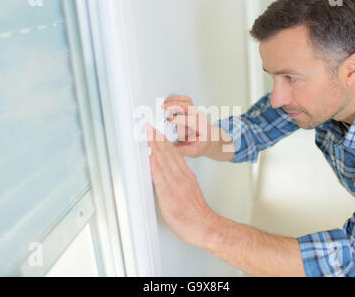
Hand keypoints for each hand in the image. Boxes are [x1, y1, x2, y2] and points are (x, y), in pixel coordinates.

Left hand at [146, 122, 216, 246]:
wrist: (206, 227)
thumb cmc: (197, 213)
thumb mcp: (191, 189)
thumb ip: (181, 178)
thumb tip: (169, 170)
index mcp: (186, 176)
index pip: (173, 154)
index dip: (164, 141)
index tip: (156, 131)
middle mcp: (181, 178)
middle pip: (168, 155)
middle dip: (158, 139)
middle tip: (149, 127)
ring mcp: (176, 187)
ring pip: (165, 163)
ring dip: (156, 148)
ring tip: (149, 135)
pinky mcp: (170, 198)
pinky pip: (161, 180)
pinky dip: (156, 167)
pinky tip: (151, 158)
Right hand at [162, 95, 213, 157]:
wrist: (209, 139)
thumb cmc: (202, 144)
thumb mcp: (194, 151)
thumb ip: (182, 150)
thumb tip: (171, 149)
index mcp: (202, 128)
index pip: (191, 120)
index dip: (180, 119)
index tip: (169, 119)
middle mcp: (200, 117)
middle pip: (189, 107)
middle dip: (176, 105)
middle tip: (164, 108)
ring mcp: (196, 111)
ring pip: (187, 101)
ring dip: (175, 101)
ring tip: (164, 104)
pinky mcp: (192, 108)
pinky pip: (185, 99)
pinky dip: (176, 98)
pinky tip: (168, 102)